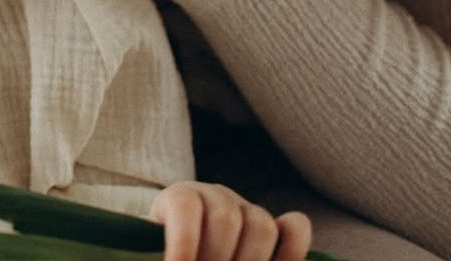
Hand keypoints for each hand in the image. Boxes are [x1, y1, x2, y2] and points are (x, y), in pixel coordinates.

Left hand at [153, 181, 311, 260]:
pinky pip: (295, 229)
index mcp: (178, 198)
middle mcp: (215, 197)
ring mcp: (247, 211)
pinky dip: (294, 250)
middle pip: (226, 219)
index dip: (183, 243)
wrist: (179, 252)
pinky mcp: (275, 232)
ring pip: (261, 225)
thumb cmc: (162, 256)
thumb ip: (163, 253)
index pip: (185, 207)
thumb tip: (168, 259)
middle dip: (218, 259)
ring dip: (251, 260)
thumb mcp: (154, 252)